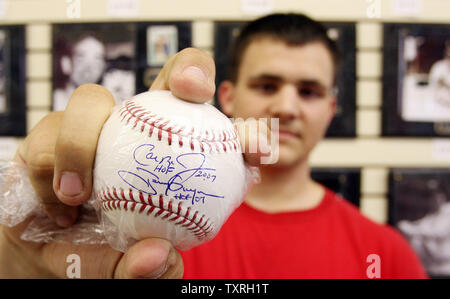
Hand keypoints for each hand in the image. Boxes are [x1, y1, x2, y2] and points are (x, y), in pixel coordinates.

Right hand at [0, 48, 268, 277]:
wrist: (51, 250)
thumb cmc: (104, 252)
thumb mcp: (132, 266)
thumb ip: (148, 267)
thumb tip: (158, 255)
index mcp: (171, 151)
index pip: (220, 134)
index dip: (241, 128)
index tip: (252, 147)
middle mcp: (136, 127)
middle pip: (169, 77)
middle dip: (188, 71)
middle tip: (192, 93)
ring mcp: (92, 124)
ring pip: (90, 102)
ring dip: (81, 143)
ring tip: (78, 194)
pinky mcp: (48, 133)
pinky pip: (44, 141)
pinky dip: (50, 172)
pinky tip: (59, 210)